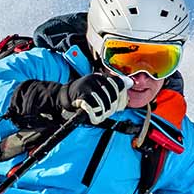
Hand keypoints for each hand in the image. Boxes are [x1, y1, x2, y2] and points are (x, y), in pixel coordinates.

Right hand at [8, 72, 131, 125]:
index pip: (119, 84)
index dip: (121, 95)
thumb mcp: (98, 89)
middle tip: (105, 111)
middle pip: (114, 95)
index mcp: (100, 77)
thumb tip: (130, 84)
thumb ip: (113, 88)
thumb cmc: (83, 96)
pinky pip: (95, 108)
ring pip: (106, 103)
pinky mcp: (82, 96)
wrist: (62, 97)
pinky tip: (93, 116)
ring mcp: (88, 86)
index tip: (118, 103)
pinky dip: (95, 115)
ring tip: (98, 114)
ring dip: (103, 112)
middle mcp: (95, 79)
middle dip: (112, 107)